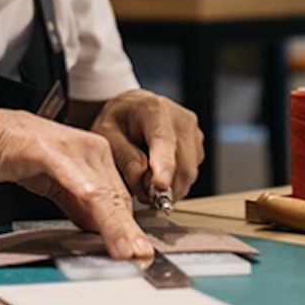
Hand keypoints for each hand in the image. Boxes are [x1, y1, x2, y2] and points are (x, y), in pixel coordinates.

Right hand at [0, 109, 154, 259]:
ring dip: (116, 226)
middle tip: (142, 257)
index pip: (120, 197)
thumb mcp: (58, 183)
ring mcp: (75, 150)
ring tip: (127, 250)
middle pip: (117, 197)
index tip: (138, 250)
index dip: (129, 227)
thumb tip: (98, 230)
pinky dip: (91, 205)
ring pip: (103, 194)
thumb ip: (79, 205)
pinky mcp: (54, 153)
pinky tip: (100, 223)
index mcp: (96, 154)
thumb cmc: (21, 155)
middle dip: (129, 232)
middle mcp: (92, 149)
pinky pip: (78, 183)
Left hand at [90, 89, 203, 205]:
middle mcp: (181, 120)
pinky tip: (158, 175)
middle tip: (142, 195)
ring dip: (169, 188)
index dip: (164, 166)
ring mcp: (193, 133)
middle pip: (182, 165)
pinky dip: (175, 183)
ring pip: (189, 174)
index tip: (161, 185)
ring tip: (146, 183)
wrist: (133, 109)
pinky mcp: (198, 146)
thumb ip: (122, 156)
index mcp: (155, 110)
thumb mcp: (106, 134)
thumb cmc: (118, 120)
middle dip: (163, 189)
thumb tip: (139, 179)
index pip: (163, 141)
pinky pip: (190, 174)